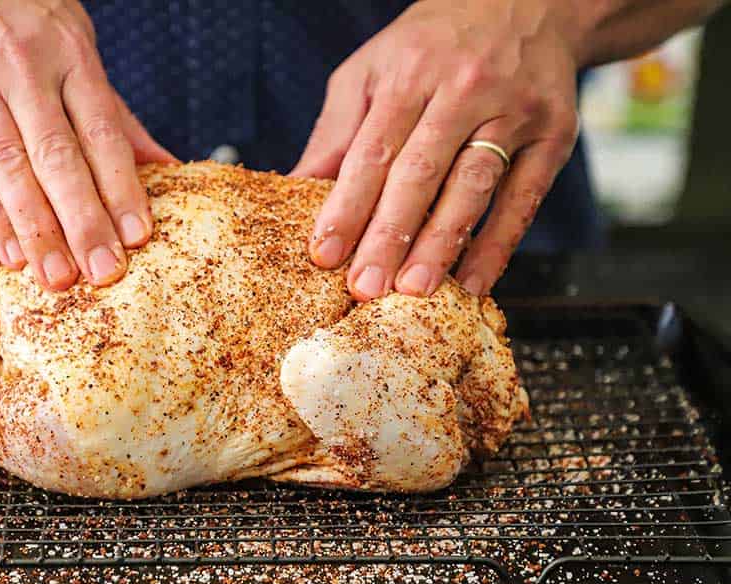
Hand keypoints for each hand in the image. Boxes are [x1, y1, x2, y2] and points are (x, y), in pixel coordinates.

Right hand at [0, 0, 175, 289]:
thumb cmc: (13, 9)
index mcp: (68, 54)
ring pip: (11, 170)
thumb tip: (165, 165)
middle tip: (104, 271)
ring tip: (59, 277)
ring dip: (37, 231)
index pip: (101, 132)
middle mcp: (21, 70)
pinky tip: (11, 251)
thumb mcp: (72, 41)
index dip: (120, 187)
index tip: (138, 235)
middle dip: (85, 221)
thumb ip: (112, 110)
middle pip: (59, 158)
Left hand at [292, 0, 581, 299]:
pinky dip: (498, 246)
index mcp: (410, 74)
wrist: (527, 2)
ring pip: (473, 186)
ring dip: (442, 244)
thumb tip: (295, 185)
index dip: (347, 206)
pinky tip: (474, 283)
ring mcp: (513, 113)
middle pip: (420, 173)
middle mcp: (464, 90)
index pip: (372, 152)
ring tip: (414, 289)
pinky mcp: (553, 136)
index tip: (325, 253)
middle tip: (366, 286)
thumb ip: (337, 129)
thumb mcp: (372, 69)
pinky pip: (524, 199)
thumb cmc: (432, 45)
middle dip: (389, 236)